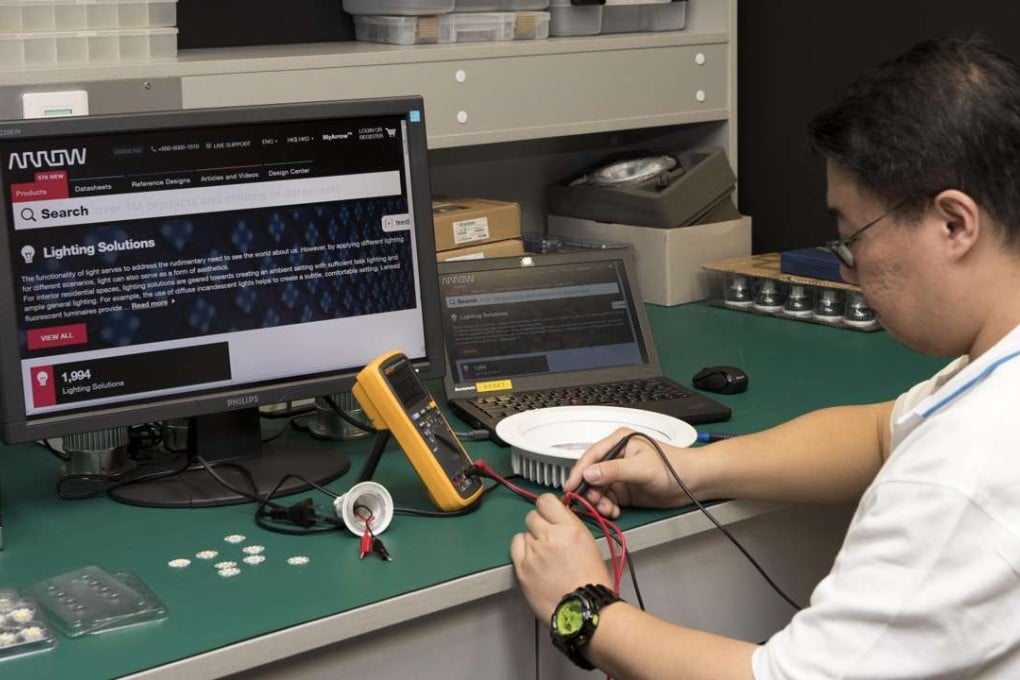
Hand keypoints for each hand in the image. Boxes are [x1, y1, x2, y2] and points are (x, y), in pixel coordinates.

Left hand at [510, 494, 612, 623]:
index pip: (546, 501)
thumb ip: (569, 526)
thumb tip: (555, 517)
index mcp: (570, 528)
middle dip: (539, 525)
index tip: (548, 515)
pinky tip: (533, 561)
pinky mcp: (522, 568)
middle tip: (547, 539)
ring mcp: (533, 552)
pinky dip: (522, 551)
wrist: (583, 609)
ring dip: (531, 540)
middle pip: (532, 516)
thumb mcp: (588, 543)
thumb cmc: (591, 580)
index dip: (546, 508)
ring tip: (543, 556)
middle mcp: (550, 536)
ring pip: (523, 533)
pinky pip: (515, 546)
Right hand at [564, 427, 695, 518]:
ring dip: (598, 501)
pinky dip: (607, 508)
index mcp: (618, 442)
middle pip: (591, 475)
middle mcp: (615, 457)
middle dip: (589, 491)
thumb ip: (614, 471)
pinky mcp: (624, 491)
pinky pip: (607, 500)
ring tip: (606, 509)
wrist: (694, 483)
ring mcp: (619, 475)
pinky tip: (614, 512)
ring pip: (597, 490)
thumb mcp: (641, 468)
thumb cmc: (673, 467)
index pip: (590, 457)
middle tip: (591, 504)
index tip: (569, 488)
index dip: (578, 472)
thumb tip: (589, 474)